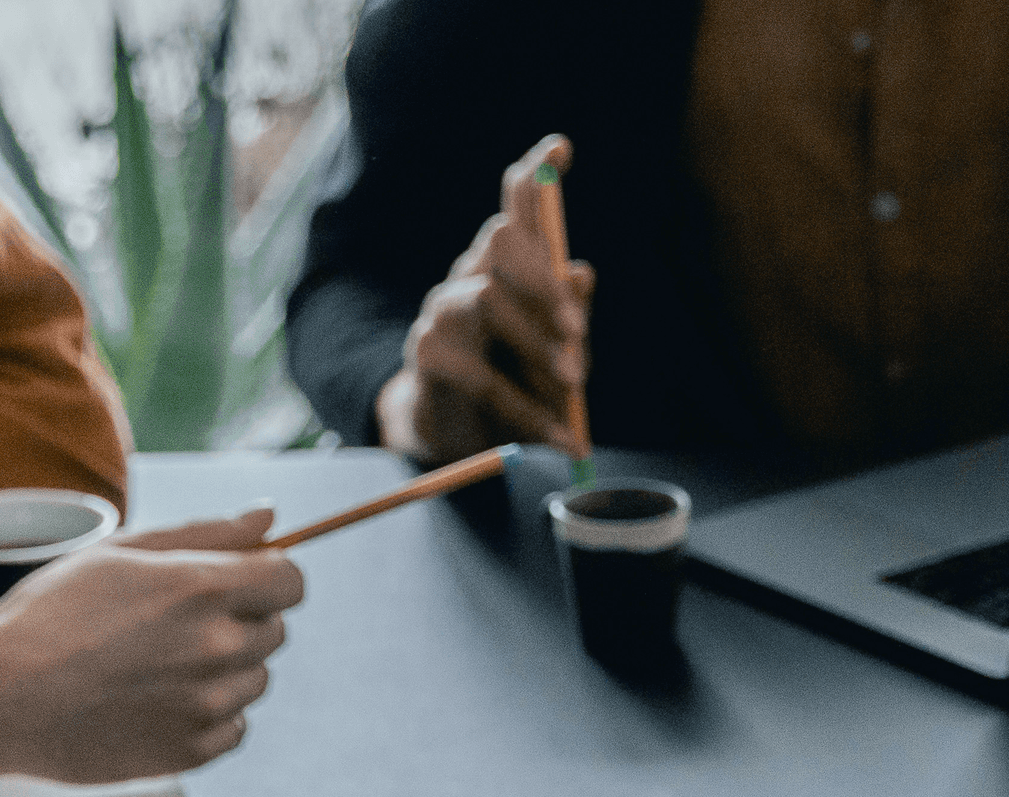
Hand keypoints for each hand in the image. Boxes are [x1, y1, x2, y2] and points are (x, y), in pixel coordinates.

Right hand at [0, 511, 304, 783]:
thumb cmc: (52, 615)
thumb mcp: (123, 553)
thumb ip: (207, 534)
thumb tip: (269, 517)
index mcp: (202, 588)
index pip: (291, 581)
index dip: (268, 578)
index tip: (240, 584)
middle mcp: (215, 647)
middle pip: (274, 631)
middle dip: (238, 622)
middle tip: (171, 627)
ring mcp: (206, 704)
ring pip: (256, 681)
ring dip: (223, 671)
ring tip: (155, 666)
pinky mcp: (192, 751)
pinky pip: (234, 728)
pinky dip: (207, 716)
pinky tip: (156, 702)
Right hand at [370, 135, 593, 463]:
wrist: (457, 435)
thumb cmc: (515, 382)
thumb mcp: (553, 348)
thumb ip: (569, 312)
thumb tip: (582, 270)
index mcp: (505, 267)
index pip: (515, 207)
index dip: (535, 173)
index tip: (561, 148)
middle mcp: (470, 274)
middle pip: (497, 241)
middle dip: (542, 278)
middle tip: (579, 329)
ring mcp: (442, 310)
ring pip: (486, 299)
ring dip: (536, 341)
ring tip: (576, 384)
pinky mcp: (427, 355)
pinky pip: (480, 374)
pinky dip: (527, 410)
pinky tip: (559, 436)